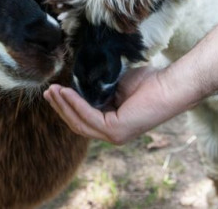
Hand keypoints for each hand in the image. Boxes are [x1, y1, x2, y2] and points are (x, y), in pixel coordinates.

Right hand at [44, 65, 181, 143]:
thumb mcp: (116, 85)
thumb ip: (99, 90)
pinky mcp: (117, 131)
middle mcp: (113, 134)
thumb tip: (79, 84)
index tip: (55, 90)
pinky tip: (66, 91)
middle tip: (47, 92)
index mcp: (113, 124)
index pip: (84, 119)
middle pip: (78, 123)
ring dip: (64, 106)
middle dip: (61, 107)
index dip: (67, 106)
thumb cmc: (150, 82)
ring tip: (52, 90)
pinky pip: (89, 117)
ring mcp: (115, 136)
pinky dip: (75, 104)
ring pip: (80, 123)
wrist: (170, 85)